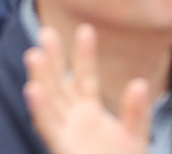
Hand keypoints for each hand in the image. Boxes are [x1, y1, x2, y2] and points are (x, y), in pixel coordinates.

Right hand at [24, 23, 153, 153]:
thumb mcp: (136, 136)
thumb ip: (136, 112)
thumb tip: (138, 82)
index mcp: (90, 111)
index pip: (85, 77)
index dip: (84, 54)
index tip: (86, 29)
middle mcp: (73, 118)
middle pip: (60, 83)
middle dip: (53, 59)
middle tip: (47, 32)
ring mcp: (65, 133)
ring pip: (49, 101)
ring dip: (40, 79)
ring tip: (33, 54)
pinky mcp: (61, 146)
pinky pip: (47, 126)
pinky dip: (39, 108)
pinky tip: (33, 90)